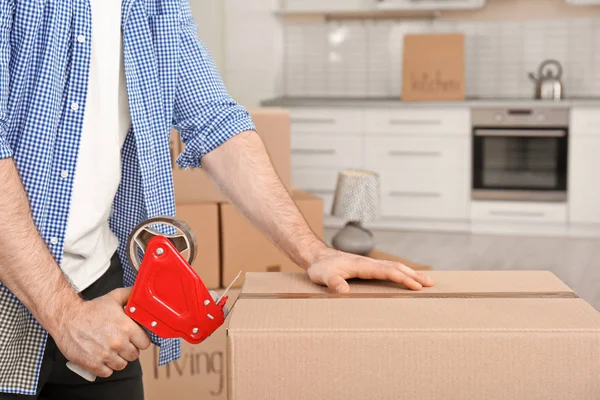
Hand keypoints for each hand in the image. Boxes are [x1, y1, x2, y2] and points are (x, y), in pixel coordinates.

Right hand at [52, 287, 150, 377]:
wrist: (67, 318)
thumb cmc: (90, 309)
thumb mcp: (114, 297)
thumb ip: (130, 295)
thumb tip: (140, 293)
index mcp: (127, 328)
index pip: (145, 343)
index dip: (140, 340)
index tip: (134, 338)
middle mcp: (118, 343)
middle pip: (134, 355)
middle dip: (129, 350)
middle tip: (121, 343)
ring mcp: (106, 355)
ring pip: (121, 365)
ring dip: (117, 359)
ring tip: (111, 350)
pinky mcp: (93, 364)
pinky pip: (107, 373)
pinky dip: (105, 368)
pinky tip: (102, 358)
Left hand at [307, 248, 433, 292]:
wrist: (317, 257)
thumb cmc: (321, 268)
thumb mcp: (323, 277)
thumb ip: (333, 283)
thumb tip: (344, 291)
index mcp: (363, 265)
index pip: (388, 271)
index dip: (403, 278)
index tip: (416, 286)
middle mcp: (369, 263)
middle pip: (396, 267)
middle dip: (414, 275)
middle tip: (430, 284)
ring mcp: (369, 264)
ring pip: (394, 266)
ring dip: (410, 273)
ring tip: (426, 281)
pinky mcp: (367, 267)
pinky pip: (388, 268)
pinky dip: (401, 272)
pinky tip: (406, 277)